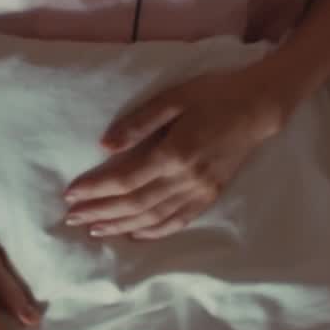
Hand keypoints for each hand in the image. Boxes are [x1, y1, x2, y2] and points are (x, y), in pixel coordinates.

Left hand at [62, 64, 285, 240]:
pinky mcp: (210, 196)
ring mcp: (200, 191)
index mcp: (174, 153)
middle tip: (72, 219)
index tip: (70, 195)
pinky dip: (154, 232)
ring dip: (120, 226)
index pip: (125, 179)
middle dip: (100, 212)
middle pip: (134, 204)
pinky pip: (178, 221)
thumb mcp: (173, 97)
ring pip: (153, 218)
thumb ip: (139, 122)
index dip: (95, 189)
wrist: (258, 108)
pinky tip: (134, 235)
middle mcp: (186, 179)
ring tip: (94, 230)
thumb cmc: (213, 94)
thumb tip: (104, 146)